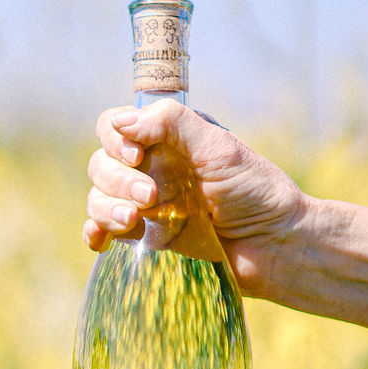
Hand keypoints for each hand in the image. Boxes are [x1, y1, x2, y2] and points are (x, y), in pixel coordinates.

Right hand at [85, 99, 309, 297]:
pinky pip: (102, 232)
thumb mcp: (218, 148)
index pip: (115, 128)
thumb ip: (172, 124)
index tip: (137, 157)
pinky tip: (102, 239)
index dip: (115, 140)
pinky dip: (95, 232)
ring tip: (135, 220)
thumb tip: (120, 122)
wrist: (272, 246)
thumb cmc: (255, 191)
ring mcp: (145, 206)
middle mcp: (150, 170)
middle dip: (118, 181)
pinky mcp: (145, 238)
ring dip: (106, 208)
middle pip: (101, 165)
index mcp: (166, 141)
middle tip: (152, 198)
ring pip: (98, 198)